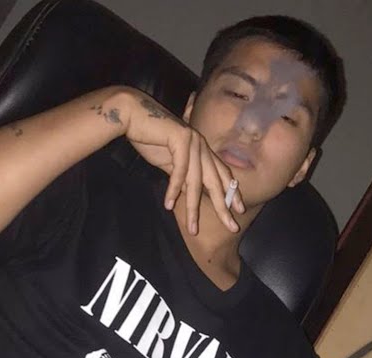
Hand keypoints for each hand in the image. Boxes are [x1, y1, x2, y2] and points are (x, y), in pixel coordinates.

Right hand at [117, 90, 244, 234]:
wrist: (133, 115)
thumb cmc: (149, 138)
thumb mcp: (169, 162)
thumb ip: (181, 175)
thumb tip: (187, 193)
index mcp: (203, 149)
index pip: (222, 174)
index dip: (231, 192)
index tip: (238, 210)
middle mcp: (202, 145)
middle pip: (216, 181)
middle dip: (223, 206)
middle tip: (232, 226)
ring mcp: (193, 141)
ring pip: (196, 182)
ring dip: (193, 208)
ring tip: (192, 228)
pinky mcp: (181, 139)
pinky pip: (179, 171)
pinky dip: (173, 189)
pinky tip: (168, 205)